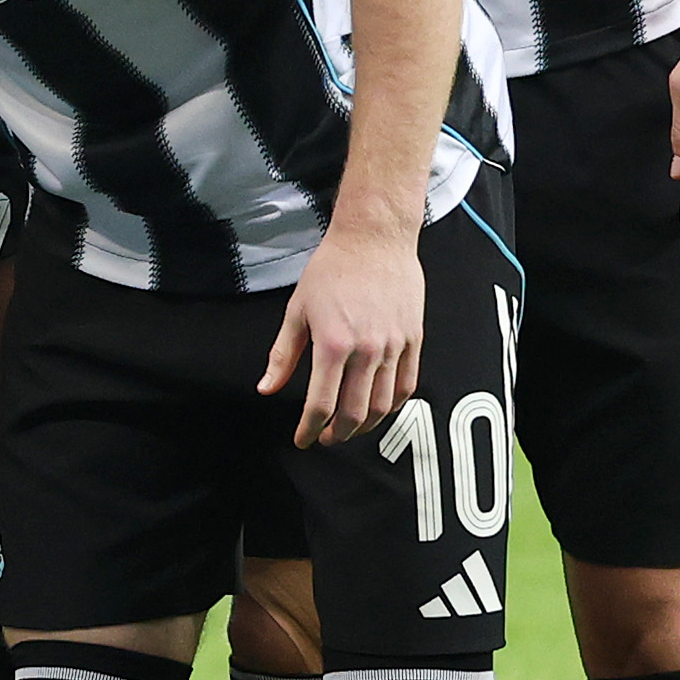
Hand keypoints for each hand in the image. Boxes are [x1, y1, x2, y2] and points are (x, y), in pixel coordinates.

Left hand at [260, 219, 426, 446]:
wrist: (374, 240)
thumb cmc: (330, 271)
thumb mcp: (296, 311)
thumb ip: (283, 355)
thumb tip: (266, 388)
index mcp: (333, 344)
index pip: (321, 404)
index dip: (309, 429)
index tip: (302, 439)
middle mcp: (367, 350)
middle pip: (354, 412)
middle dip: (337, 434)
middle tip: (324, 438)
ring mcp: (394, 346)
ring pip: (382, 404)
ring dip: (364, 425)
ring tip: (348, 428)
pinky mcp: (414, 339)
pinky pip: (406, 384)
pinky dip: (393, 405)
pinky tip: (377, 408)